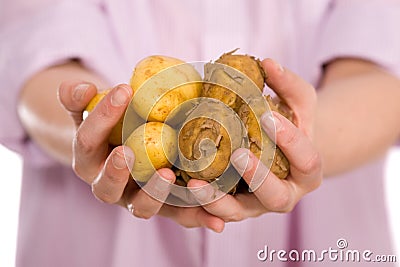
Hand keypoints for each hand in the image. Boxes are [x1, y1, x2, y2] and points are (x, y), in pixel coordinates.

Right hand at [58, 81, 224, 231]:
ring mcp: (137, 199)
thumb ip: (79, 98)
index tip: (123, 89)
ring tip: (168, 175)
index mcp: (89, 161)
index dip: (101, 117)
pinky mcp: (165, 207)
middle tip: (126, 151)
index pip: (87, 141)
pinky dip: (196, 218)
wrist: (124, 148)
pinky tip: (215, 219)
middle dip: (114, 171)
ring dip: (154, 194)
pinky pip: (178, 216)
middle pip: (106, 187)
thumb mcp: (92, 110)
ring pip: (141, 207)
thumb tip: (80, 88)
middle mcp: (109, 186)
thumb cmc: (111, 127)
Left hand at [186, 59, 322, 221]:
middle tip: (238, 155)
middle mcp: (285, 194)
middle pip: (277, 197)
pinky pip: (215, 212)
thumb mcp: (299, 101)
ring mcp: (256, 204)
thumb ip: (288, 83)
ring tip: (195, 184)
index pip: (307, 160)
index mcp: (308, 171)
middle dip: (258, 178)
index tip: (267, 116)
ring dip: (218, 202)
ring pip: (240, 212)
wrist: (281, 148)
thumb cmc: (291, 122)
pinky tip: (181, 190)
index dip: (290, 140)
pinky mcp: (232, 204)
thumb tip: (267, 63)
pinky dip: (198, 206)